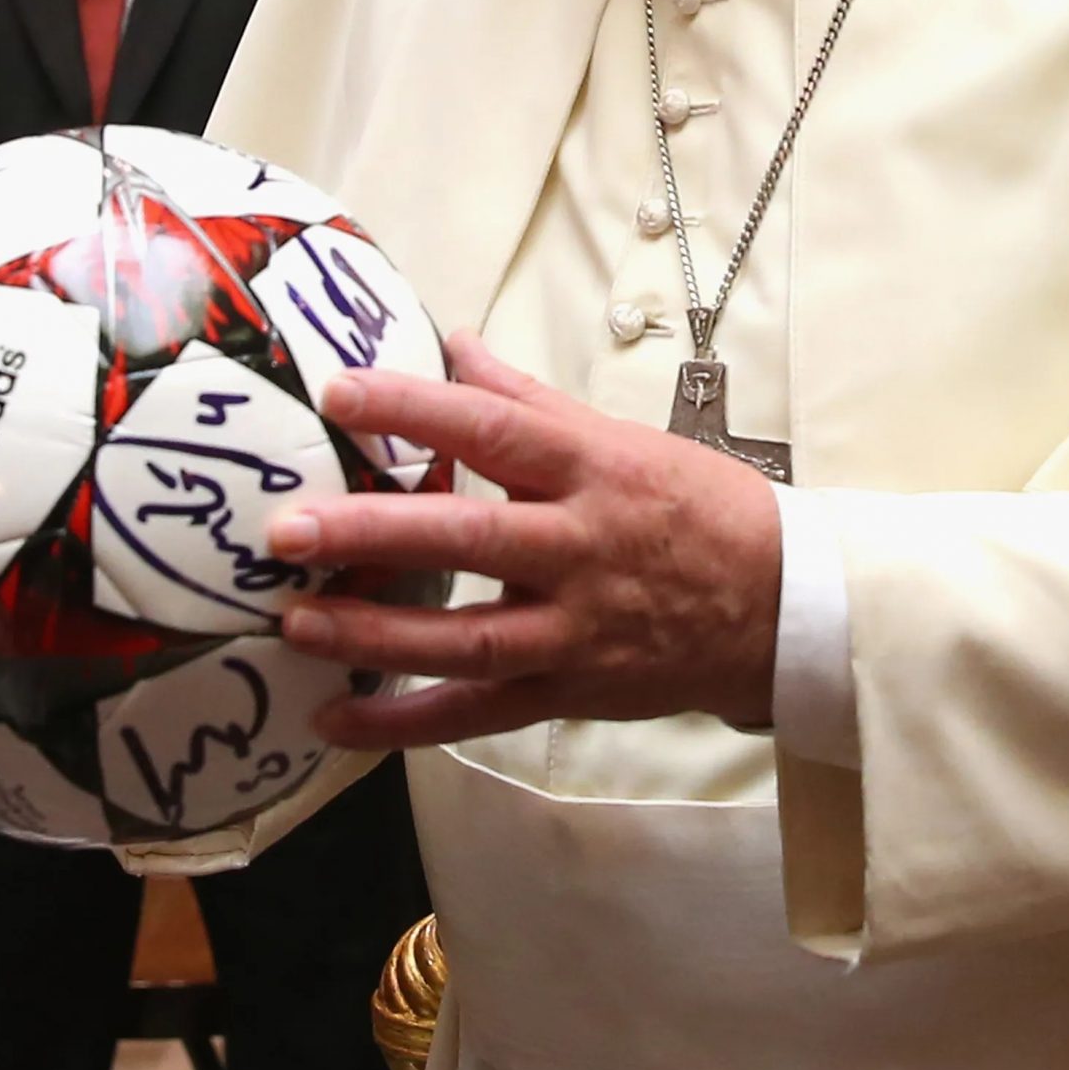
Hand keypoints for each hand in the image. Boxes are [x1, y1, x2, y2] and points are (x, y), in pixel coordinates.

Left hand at [267, 332, 782, 748]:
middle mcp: (581, 547)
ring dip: (374, 633)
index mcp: (592, 469)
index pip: (495, 427)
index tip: (340, 392)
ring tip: (295, 621)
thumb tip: (454, 346)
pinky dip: (403, 723)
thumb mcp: (620, 438)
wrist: (779, 607)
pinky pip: (475, 713)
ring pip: (466, 637)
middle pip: (469, 536)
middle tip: (289, 528)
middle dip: (372, 533)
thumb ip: (529, 398)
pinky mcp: (568, 693)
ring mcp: (574, 629)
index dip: (416, 408)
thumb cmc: (694, 509)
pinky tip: (335, 717)